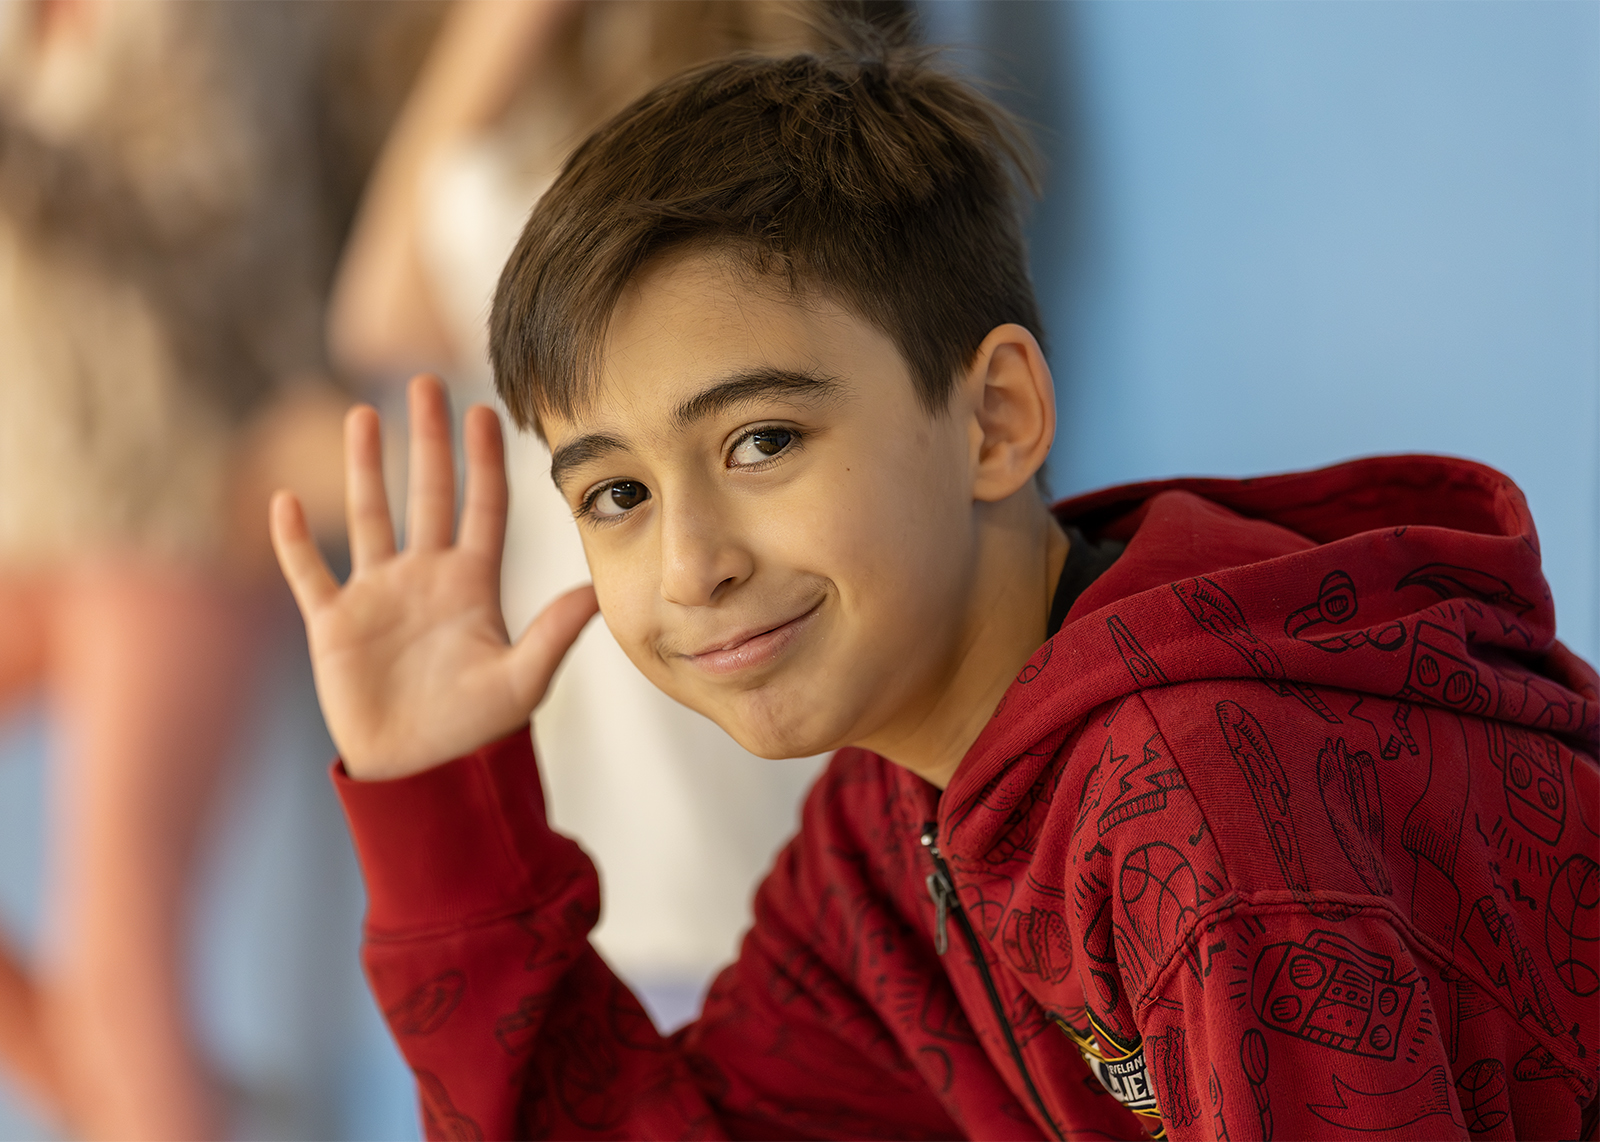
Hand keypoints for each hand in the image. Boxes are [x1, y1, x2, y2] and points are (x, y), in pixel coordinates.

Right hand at [269, 375, 597, 778]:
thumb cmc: (478, 732)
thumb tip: (595, 593)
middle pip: (426, 494)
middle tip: (425, 383)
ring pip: (368, 517)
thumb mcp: (522, 681)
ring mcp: (378, 597)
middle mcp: (426, 578)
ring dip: (362, 468)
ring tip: (359, 414)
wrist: (422, 775)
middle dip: (426, 440)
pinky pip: (309, 573)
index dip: (484, 461)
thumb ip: (554, 633)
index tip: (486, 410)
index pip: (482, 508)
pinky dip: (294, 540)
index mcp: (473, 585)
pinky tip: (283, 500)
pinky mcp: (335, 625)